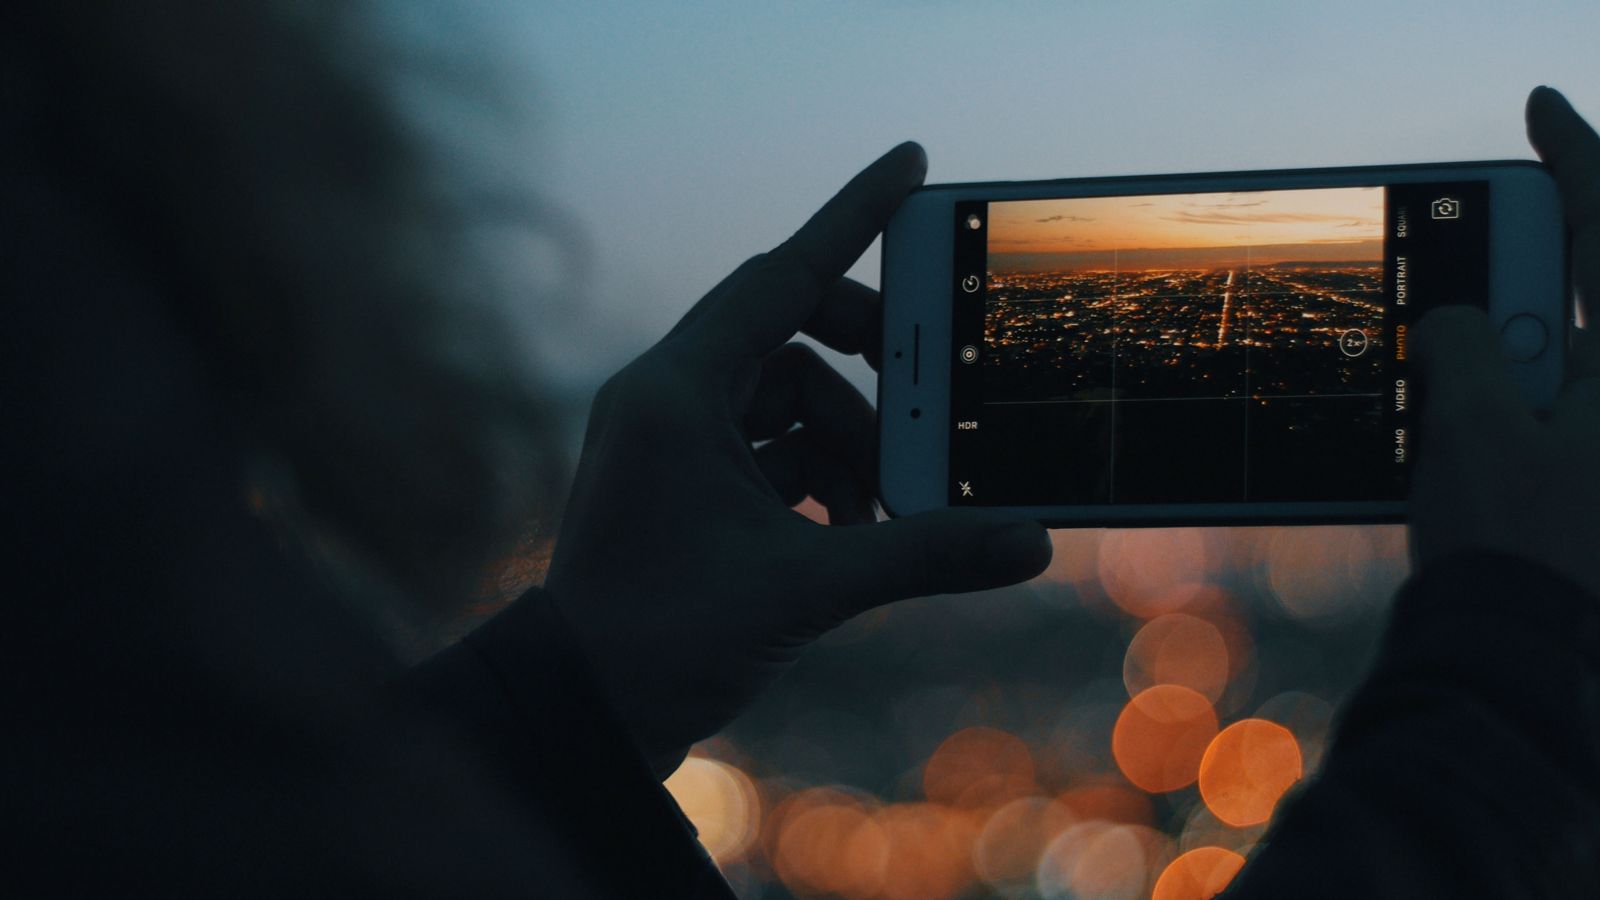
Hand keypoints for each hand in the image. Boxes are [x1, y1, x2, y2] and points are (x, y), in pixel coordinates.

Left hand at [544, 144, 1052, 774]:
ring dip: (848, 441)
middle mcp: (666, 397)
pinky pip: (769, 442)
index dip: (853, 216)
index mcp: (677, 392)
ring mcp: (671, 437)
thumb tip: (1029, 542)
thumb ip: (923, 555)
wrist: (585, 714)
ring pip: (786, 394)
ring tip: (881, 512)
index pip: (782, 274)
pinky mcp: (682, 478)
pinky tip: (849, 529)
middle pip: (788, 325)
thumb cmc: (663, 641)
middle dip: (867, 361)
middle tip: (927, 393)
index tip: (912, 165)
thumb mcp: (807, 589)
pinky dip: (819, 472)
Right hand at [1409, 86, 1599, 601]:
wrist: (1527, 666)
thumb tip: (1453, 323)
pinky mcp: (1578, 483)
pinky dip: (1492, 398)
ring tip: (1437, 370)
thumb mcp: (1475, 429)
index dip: (1579, 156)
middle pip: (1584, 290)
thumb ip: (1464, 347)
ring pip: (1554, 354)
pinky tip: (1444, 420)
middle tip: (1454, 262)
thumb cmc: (1520, 552)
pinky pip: (1538, 409)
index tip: (1540, 105)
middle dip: (1517, 267)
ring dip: (1492, 346)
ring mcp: (1598, 444)